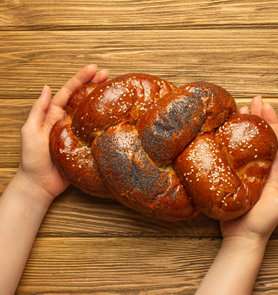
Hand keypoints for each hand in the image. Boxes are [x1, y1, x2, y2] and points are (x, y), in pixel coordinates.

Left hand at [16, 65, 108, 204]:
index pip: (69, 91)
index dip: (81, 79)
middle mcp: (69, 120)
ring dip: (103, 100)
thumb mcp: (29, 130)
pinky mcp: (87, 145)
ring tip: (115, 89)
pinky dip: (107, 122)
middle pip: (84, 98)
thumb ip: (38, 110)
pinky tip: (116, 115)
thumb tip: (46, 87)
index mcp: (54, 114)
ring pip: (93, 112)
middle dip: (95, 84)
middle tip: (109, 74)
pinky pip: (98, 131)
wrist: (40, 183)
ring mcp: (79, 132)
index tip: (93, 69)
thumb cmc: (32, 159)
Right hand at [221, 96, 277, 242]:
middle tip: (251, 100)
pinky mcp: (231, 177)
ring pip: (244, 144)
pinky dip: (227, 143)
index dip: (271, 122)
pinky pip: (230, 156)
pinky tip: (222, 133)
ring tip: (238, 110)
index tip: (266, 105)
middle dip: (257, 118)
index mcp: (274, 171)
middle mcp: (260, 168)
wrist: (243, 238)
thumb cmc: (264, 222)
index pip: (275, 141)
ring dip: (243, 127)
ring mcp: (245, 172)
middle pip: (259, 138)